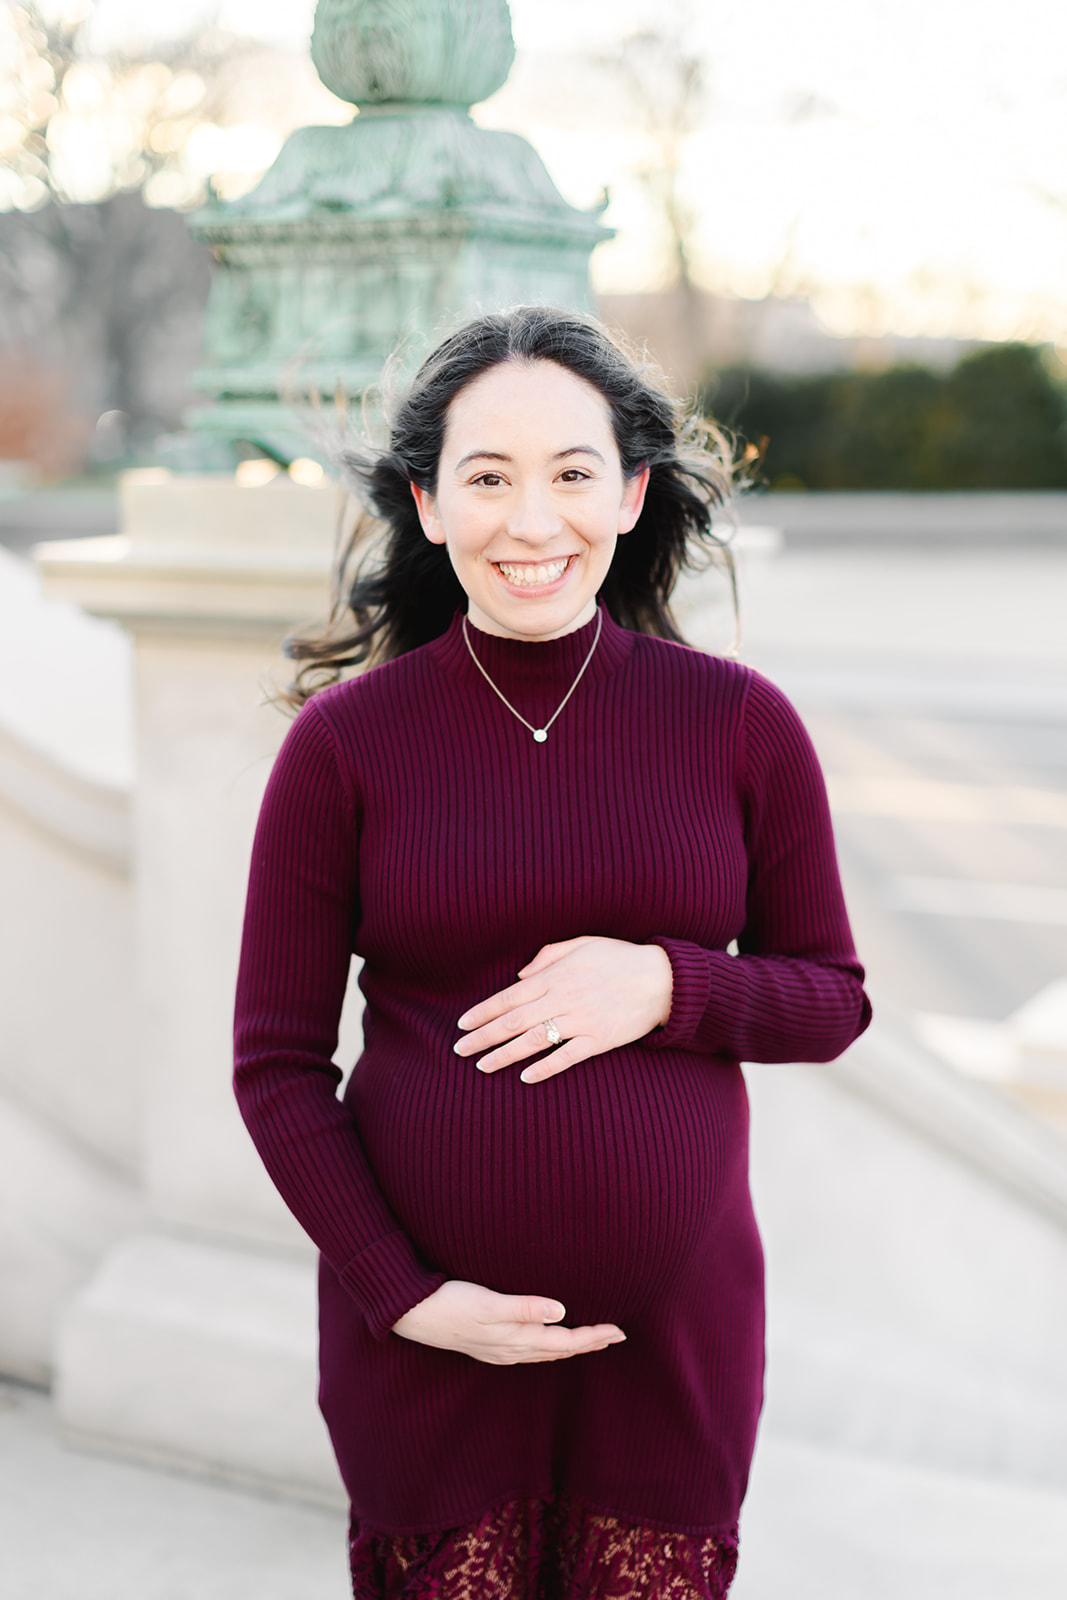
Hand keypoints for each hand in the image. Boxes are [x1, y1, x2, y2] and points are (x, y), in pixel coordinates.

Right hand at [392, 1280, 625, 1363]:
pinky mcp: (488, 1343)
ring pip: (545, 1352)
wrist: (412, 1313)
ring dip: (571, 1346)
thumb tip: (561, 1312)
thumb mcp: (486, 1303)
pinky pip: (529, 1350)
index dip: (593, 1337)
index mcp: (515, 1340)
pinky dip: (548, 1345)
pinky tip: (548, 1339)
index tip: (619, 1331)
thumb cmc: (449, 1303)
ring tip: (591, 1339)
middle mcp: (511, 1349)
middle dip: (589, 1343)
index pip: (565, 1342)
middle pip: (560, 1350)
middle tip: (617, 1335)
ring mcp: (499, 1349)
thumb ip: (523, 1307)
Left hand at [453, 935, 672, 1083]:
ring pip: (534, 1041)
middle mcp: (564, 998)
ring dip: (504, 1055)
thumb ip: (548, 956)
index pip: (510, 996)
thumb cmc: (620, 958)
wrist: (663, 979)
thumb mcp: (583, 943)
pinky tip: (525, 1077)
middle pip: (514, 1021)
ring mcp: (581, 1021)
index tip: (462, 1023)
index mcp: (557, 975)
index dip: (483, 1011)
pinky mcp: (599, 1040)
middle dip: (483, 1036)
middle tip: (459, 1049)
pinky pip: (567, 1057)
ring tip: (482, 1066)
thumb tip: (520, 975)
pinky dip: (545, 1067)